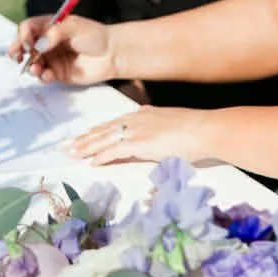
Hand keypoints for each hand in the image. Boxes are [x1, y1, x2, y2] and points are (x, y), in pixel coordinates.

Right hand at [11, 13, 116, 84]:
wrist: (112, 54)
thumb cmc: (96, 36)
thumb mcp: (75, 27)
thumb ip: (55, 33)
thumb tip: (38, 45)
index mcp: (50, 26)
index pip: (28, 28)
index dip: (24, 35)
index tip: (27, 44)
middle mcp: (47, 42)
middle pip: (24, 46)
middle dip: (17, 51)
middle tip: (16, 57)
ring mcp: (52, 58)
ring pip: (32, 62)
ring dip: (30, 66)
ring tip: (36, 69)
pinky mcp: (58, 73)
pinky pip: (44, 76)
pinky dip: (43, 76)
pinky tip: (48, 75)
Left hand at [73, 106, 210, 166]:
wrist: (207, 129)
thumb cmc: (198, 133)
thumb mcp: (174, 130)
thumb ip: (161, 136)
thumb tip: (157, 145)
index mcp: (146, 114)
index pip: (116, 122)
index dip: (99, 130)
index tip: (86, 135)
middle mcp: (138, 119)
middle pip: (105, 129)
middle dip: (86, 138)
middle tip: (70, 145)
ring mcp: (138, 130)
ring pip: (105, 138)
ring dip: (87, 147)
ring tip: (73, 154)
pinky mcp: (140, 143)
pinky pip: (114, 150)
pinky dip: (101, 156)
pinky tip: (91, 162)